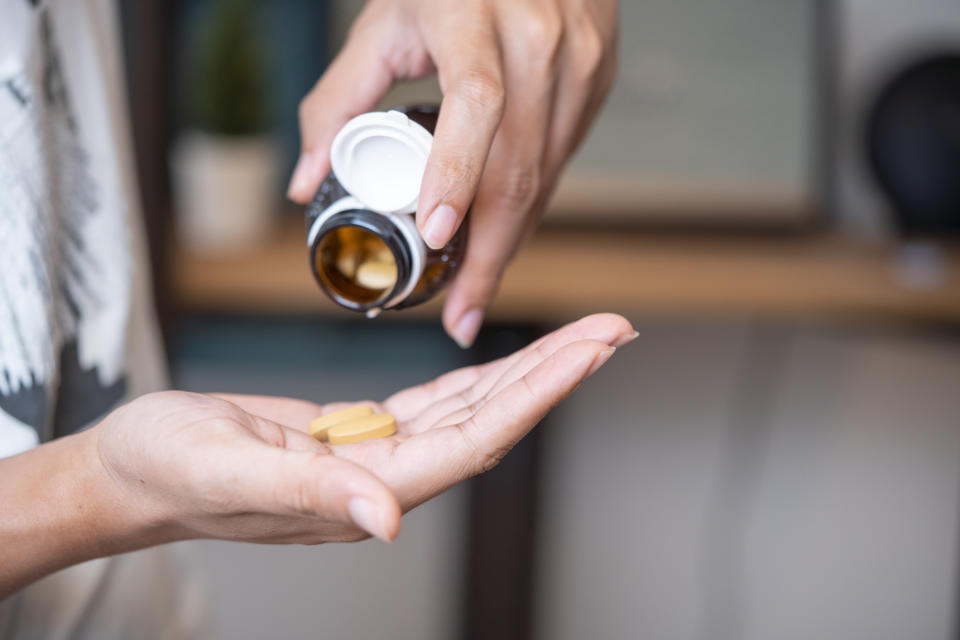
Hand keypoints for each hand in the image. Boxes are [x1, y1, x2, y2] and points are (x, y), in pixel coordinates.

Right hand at [94, 314, 633, 545]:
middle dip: (557, 373)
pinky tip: (503, 363)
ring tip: (581, 337)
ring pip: (470, 409)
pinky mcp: (355, 436)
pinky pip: (431, 404)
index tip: (590, 351)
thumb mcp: (227, 470)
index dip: (538, 394)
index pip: (476, 439)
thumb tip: (391, 521)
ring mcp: (373, 458)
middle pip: (492, 421)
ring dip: (528, 372)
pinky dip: (475, 378)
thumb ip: (314, 492)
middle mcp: (383, 479)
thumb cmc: (167, 469)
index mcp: (364, 492)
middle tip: (614, 328)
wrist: (132, 473)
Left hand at [287, 0, 618, 346]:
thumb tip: (305, 179)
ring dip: (510, 238)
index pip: (475, 104)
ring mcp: (579, 60)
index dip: (456, 176)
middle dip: (489, 254)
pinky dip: (531, 203)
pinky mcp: (599, 78)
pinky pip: (563, 160)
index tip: (436, 238)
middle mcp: (539, 39)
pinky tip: (504, 229)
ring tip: (476, 286)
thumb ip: (336, 101)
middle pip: (518, 167)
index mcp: (473, 16)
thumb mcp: (382, 24)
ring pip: (546, 175)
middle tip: (460, 310)